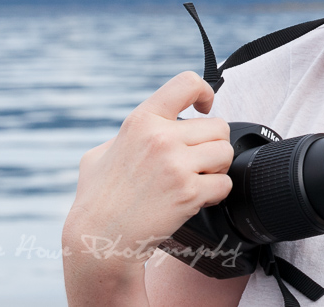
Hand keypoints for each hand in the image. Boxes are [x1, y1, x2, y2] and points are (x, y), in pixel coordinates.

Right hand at [64, 71, 234, 266]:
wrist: (99, 239)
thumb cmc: (97, 199)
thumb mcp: (101, 153)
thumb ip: (131, 135)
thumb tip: (155, 125)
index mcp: (141, 121)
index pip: (187, 83)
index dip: (204, 92)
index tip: (205, 106)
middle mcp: (160, 138)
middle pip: (218, 126)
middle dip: (212, 145)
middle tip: (195, 162)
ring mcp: (176, 165)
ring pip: (226, 152)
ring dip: (217, 168)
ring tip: (197, 179)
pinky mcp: (189, 192)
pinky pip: (225, 184)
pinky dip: (216, 194)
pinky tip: (197, 199)